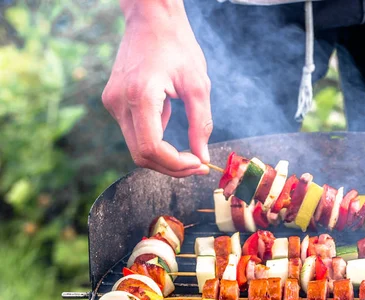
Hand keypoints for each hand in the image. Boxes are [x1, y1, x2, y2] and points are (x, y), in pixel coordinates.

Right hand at [102, 0, 211, 176]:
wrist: (151, 18)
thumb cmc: (177, 46)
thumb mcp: (198, 85)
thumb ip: (201, 124)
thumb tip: (202, 157)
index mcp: (140, 95)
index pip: (152, 148)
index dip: (175, 164)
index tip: (198, 164)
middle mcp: (119, 102)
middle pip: (141, 154)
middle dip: (171, 166)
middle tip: (196, 164)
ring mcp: (112, 102)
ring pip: (136, 147)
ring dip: (163, 156)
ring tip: (189, 152)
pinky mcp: (113, 101)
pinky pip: (133, 132)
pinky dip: (154, 140)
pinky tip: (171, 126)